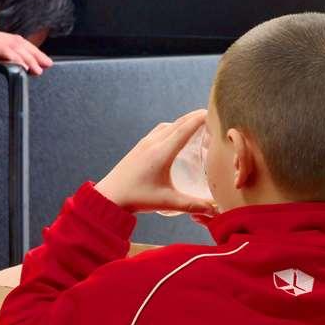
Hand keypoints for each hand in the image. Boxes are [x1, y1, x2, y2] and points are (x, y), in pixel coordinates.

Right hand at [0, 28, 52, 89]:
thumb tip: (1, 74)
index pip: (12, 43)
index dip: (29, 52)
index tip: (40, 63)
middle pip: (17, 42)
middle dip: (34, 54)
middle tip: (46, 64)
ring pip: (12, 44)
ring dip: (28, 57)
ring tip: (38, 68)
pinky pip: (0, 50)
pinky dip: (14, 58)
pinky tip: (23, 66)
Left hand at [96, 110, 216, 214]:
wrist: (108, 196)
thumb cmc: (136, 198)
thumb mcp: (167, 202)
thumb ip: (192, 205)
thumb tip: (215, 211)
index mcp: (161, 153)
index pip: (184, 129)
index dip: (199, 119)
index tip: (213, 113)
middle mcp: (152, 144)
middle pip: (177, 124)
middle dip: (194, 117)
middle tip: (211, 115)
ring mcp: (143, 144)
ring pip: (167, 126)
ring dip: (182, 122)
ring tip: (196, 126)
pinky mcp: (138, 148)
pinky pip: (158, 131)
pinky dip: (171, 129)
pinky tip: (175, 137)